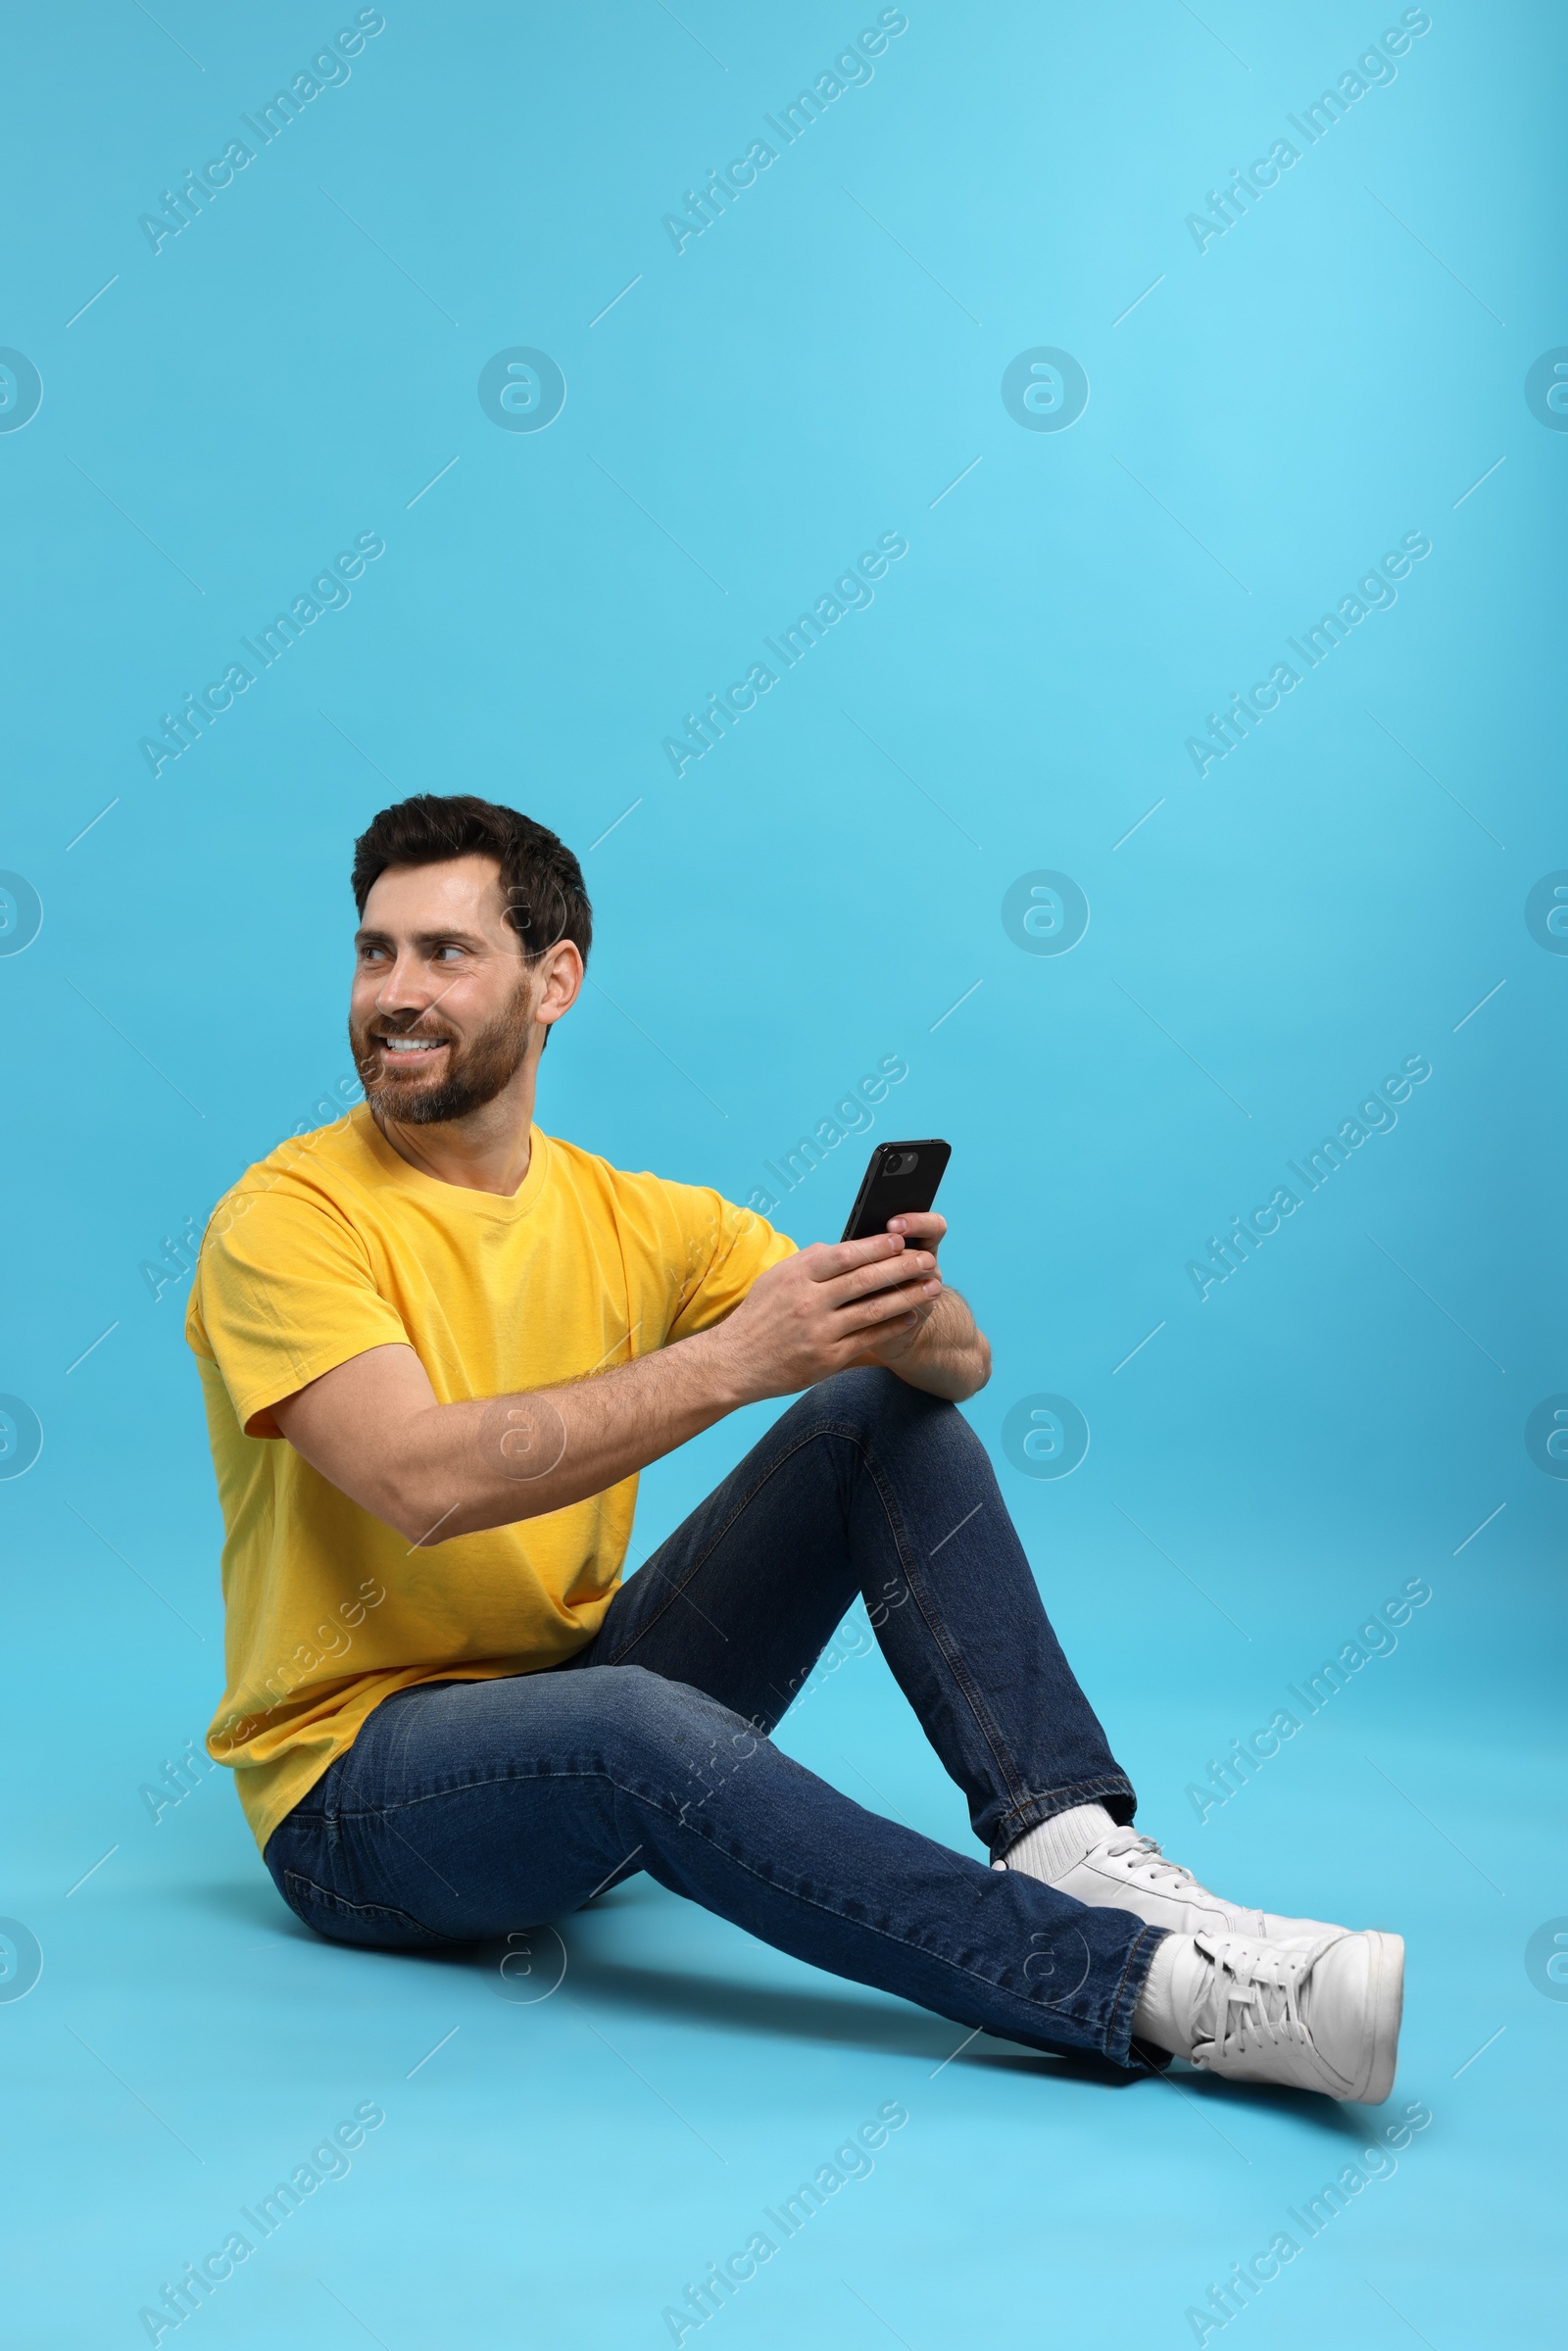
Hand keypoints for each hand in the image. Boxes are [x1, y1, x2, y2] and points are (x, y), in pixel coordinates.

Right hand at [704, 1230, 942, 1404]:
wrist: (735, 1362)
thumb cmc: (758, 1316)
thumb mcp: (776, 1279)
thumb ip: (809, 1260)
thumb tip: (843, 1245)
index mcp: (797, 1277)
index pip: (844, 1255)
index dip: (876, 1247)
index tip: (900, 1239)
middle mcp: (809, 1302)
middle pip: (865, 1280)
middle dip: (902, 1268)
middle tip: (928, 1260)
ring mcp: (820, 1332)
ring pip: (874, 1309)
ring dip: (908, 1297)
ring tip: (933, 1287)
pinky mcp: (827, 1358)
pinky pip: (869, 1338)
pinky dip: (894, 1327)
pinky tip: (912, 1317)